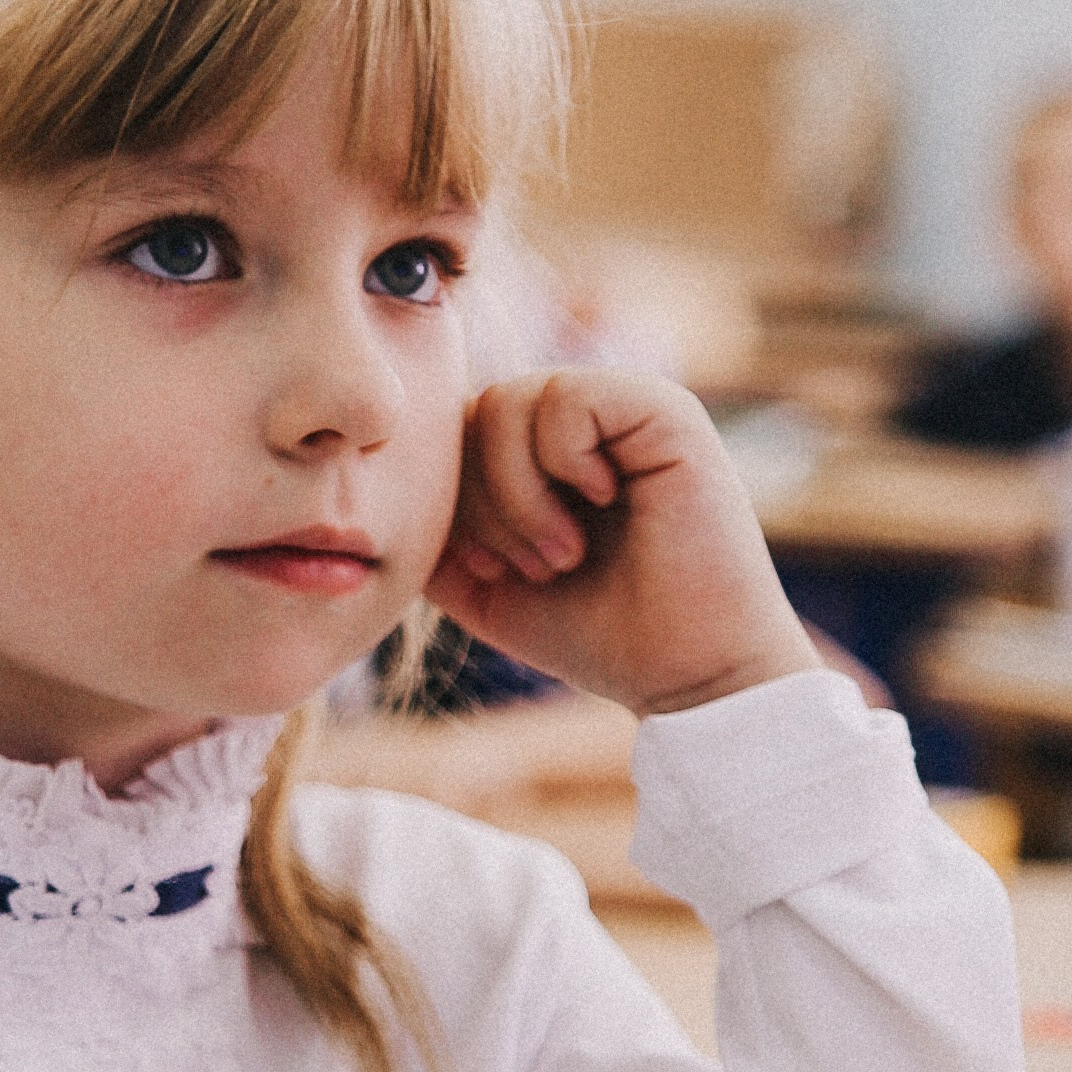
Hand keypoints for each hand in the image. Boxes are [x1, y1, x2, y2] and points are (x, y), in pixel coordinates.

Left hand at [429, 371, 820, 714]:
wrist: (689, 675)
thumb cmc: (601, 635)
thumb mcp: (489, 588)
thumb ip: (439, 537)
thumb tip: (381, 496)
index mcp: (548, 455)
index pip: (457, 431)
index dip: (453, 499)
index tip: (487, 568)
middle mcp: (587, 422)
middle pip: (473, 411)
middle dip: (480, 501)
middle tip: (533, 566)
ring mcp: (626, 409)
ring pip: (508, 401)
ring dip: (517, 493)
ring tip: (562, 551)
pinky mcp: (664, 411)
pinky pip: (566, 397)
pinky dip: (562, 462)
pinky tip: (601, 505)